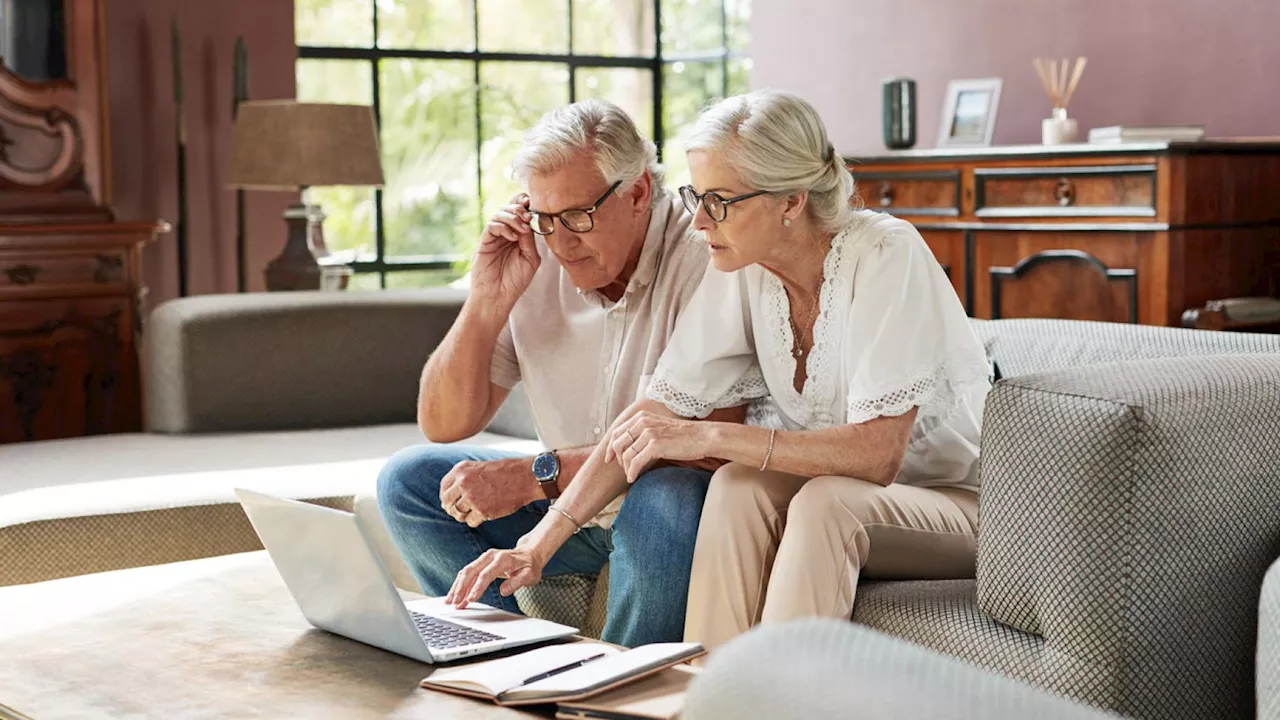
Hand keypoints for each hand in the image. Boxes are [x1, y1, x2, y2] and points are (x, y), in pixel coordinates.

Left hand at [439, 458, 539, 526]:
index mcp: (461, 470)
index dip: (447, 497)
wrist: (524, 477)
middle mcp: (463, 483)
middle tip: (460, 511)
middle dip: (452, 508)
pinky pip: (470, 522)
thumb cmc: (505, 472)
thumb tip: (450, 495)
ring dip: (463, 516)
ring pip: (457, 513)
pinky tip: (483, 515)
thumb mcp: (479, 467)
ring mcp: (472, 498)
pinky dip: (475, 521)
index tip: (452, 501)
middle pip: (447, 502)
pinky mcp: (482, 511)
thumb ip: (464, 478)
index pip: (444, 488)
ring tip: (472, 514)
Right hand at [447, 545, 543, 608]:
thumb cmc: (529, 566)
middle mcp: (490, 556)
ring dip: (457, 587)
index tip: (470, 599)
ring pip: (466, 572)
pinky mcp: (481, 563)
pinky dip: (460, 585)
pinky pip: (468, 573)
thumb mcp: (529, 575)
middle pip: (471, 571)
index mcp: (502, 559)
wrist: (529, 554)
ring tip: (450, 602)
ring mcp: (484, 558)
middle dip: (461, 588)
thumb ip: (517, 582)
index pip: (486, 574)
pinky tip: (456, 596)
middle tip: (454, 603)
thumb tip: (504, 591)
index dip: (477, 587)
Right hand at [471, 193, 540, 308]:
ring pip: (500, 214)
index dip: (525, 204)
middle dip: (520, 208)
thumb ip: (530, 240)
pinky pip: (492, 226)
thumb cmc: (515, 281)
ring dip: (513, 217)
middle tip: (528, 216)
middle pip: (509, 209)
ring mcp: (494, 237)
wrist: (498, 296)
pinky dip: (503, 227)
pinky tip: (513, 237)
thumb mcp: (530, 259)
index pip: (521, 213)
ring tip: (522, 228)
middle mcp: (506, 234)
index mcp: (519, 236)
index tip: (533, 203)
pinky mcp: (484, 242)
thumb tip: (529, 222)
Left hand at [606, 412, 710, 482]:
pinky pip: (634, 463)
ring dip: (626, 468)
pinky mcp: (654, 446)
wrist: (703, 437)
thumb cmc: (684, 436)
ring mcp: (648, 433)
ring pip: (625, 455)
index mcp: (642, 417)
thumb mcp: (660, 428)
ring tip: (631, 475)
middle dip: (616, 458)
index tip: (609, 459)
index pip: (617, 432)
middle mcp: (642, 422)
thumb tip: (631, 446)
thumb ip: (645, 432)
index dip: (610, 447)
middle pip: (617, 443)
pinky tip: (633, 479)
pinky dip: (631, 473)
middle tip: (623, 469)